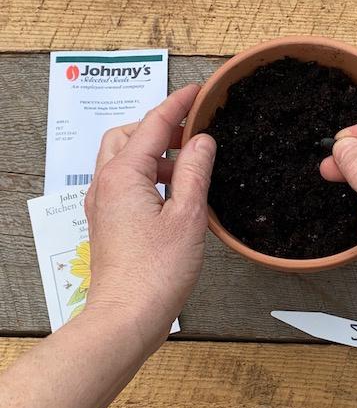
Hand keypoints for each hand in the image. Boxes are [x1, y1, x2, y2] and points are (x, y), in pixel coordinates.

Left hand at [84, 84, 215, 345]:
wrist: (127, 316)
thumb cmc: (157, 270)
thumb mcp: (187, 214)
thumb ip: (194, 170)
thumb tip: (201, 140)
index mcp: (124, 175)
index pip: (152, 125)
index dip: (177, 104)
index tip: (197, 91)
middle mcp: (106, 184)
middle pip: (127, 136)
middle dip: (158, 127)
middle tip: (192, 131)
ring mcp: (104, 203)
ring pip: (124, 159)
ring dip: (155, 153)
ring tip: (189, 165)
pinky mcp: (108, 221)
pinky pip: (126, 183)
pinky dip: (149, 175)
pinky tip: (174, 192)